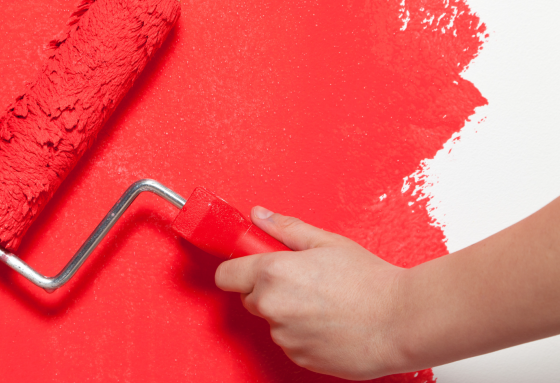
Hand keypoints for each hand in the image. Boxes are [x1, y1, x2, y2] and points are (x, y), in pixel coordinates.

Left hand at [215, 206, 407, 379]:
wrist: (402, 321)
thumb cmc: (370, 281)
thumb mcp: (327, 242)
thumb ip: (285, 229)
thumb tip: (260, 216)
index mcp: (273, 273)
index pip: (225, 276)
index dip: (237, 270)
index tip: (249, 267)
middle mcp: (272, 306)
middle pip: (248, 298)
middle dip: (267, 290)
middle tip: (303, 282)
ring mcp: (284, 336)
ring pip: (272, 321)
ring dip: (287, 314)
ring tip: (324, 304)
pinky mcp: (298, 357)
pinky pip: (290, 342)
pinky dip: (303, 335)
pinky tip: (329, 324)